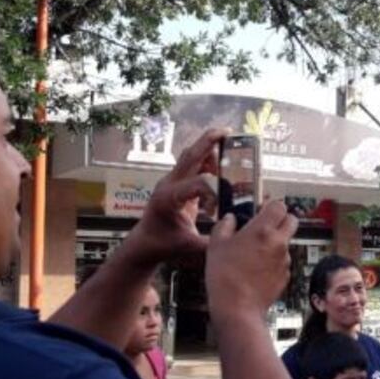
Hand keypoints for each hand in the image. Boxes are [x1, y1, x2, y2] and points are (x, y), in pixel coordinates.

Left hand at [124, 128, 224, 266]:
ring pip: (190, 156)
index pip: (198, 183)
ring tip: (229, 146)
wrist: (145, 242)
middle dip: (208, 141)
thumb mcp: (188, 247)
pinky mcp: (176, 182)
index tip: (215, 211)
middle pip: (190, 155)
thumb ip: (211, 243)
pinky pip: (192, 165)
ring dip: (208, 148)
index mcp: (169, 198)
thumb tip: (234, 239)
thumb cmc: (163, 245)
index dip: (214, 192)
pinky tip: (220, 165)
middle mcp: (168, 184)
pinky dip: (207, 160)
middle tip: (228, 131)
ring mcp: (171, 181)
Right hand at [206, 200, 296, 317]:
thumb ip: (225, 226)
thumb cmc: (225, 276)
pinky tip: (257, 269)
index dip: (270, 206)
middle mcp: (279, 242)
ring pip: (286, 242)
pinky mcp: (286, 275)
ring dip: (276, 242)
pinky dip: (274, 261)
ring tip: (254, 253)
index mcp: (262, 230)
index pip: (279, 206)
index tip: (260, 211)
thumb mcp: (216, 245)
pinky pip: (283, 261)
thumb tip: (231, 219)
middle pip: (292, 220)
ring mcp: (285, 259)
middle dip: (281, 220)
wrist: (237, 307)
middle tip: (265, 227)